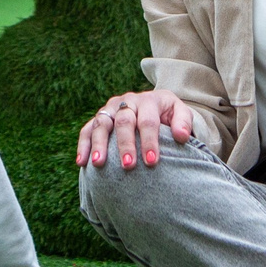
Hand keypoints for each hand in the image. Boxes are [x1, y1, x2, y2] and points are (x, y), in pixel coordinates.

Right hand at [74, 88, 193, 169]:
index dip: (149, 141)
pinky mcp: (99, 118)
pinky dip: (83, 145)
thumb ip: (184, 122)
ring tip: (99, 164)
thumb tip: (181, 137)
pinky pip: (87, 130)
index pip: (148, 120)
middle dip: (126, 144)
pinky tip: (81, 162)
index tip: (151, 162)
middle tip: (128, 166)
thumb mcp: (180, 113)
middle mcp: (128, 101)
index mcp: (150, 100)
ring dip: (99, 144)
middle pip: (124, 121)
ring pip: (102, 124)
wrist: (154, 105)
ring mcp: (111, 108)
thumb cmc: (169, 115)